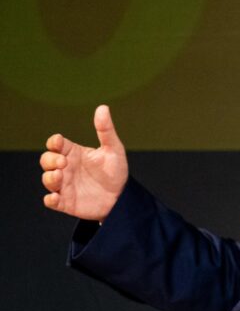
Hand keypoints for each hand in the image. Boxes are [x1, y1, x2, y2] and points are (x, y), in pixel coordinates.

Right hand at [40, 105, 128, 220]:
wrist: (122, 197)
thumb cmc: (115, 171)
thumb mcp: (114, 149)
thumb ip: (106, 130)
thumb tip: (103, 108)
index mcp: (74, 153)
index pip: (56, 144)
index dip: (54, 142)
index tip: (59, 143)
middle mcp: (65, 168)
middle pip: (46, 160)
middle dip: (50, 160)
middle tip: (63, 162)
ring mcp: (64, 185)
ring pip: (47, 179)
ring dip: (49, 178)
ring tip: (60, 176)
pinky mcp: (66, 202)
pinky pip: (51, 201)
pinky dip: (50, 199)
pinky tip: (55, 197)